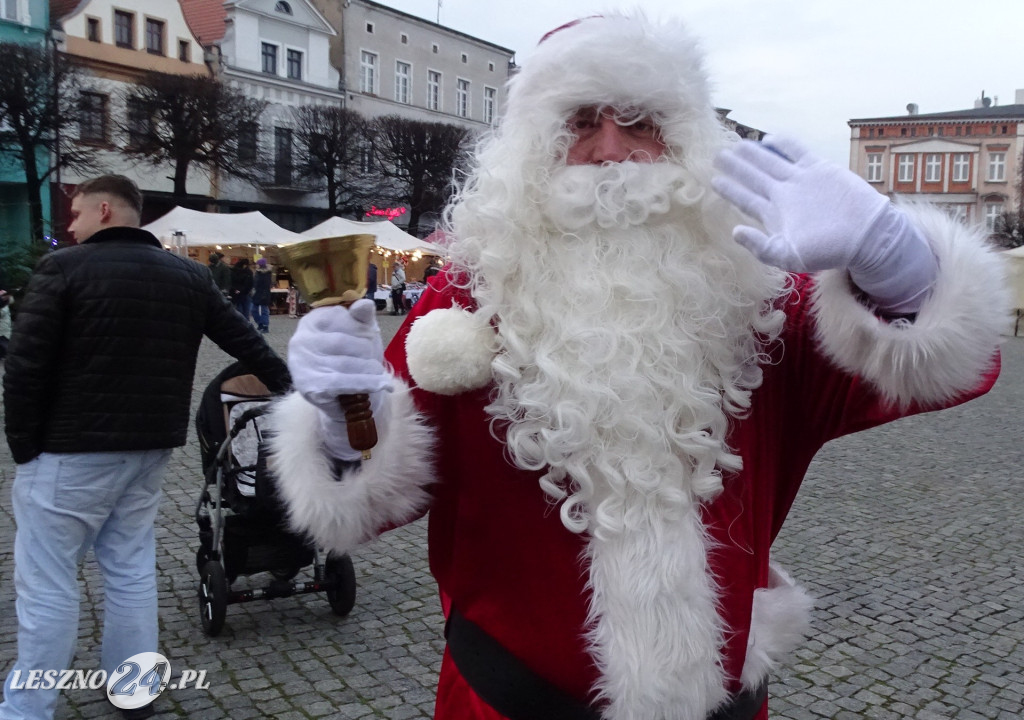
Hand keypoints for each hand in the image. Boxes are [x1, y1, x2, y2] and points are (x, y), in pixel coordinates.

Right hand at [287, 299, 391, 422]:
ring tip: (381, 375)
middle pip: (343, 342)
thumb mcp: (359, 332)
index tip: (371, 337)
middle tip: (378, 362)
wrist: (342, 396)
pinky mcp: (309, 386)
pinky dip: (365, 383)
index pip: (340, 317)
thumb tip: (366, 304)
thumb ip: (362, 317)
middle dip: (367, 351)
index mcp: (312, 321)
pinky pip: (343, 382)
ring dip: (370, 370)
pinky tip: (379, 384)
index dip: (361, 328)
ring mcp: (303, 363)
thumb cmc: (351, 357)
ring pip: (345, 363)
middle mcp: (301, 340)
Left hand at [712, 136, 936, 311]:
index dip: (730, 189)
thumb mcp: (788, 256)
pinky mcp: (820, 169)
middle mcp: (785, 195)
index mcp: (775, 215)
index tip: (713, 180)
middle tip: (717, 155)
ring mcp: (801, 180)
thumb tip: (735, 232)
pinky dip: (783, 143)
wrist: (865, 236)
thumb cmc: (827, 251)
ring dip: (754, 153)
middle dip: (736, 166)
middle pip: (755, 176)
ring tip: (736, 144)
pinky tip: (768, 138)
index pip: (746, 198)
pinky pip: (797, 151)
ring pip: (771, 162)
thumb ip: (760, 245)